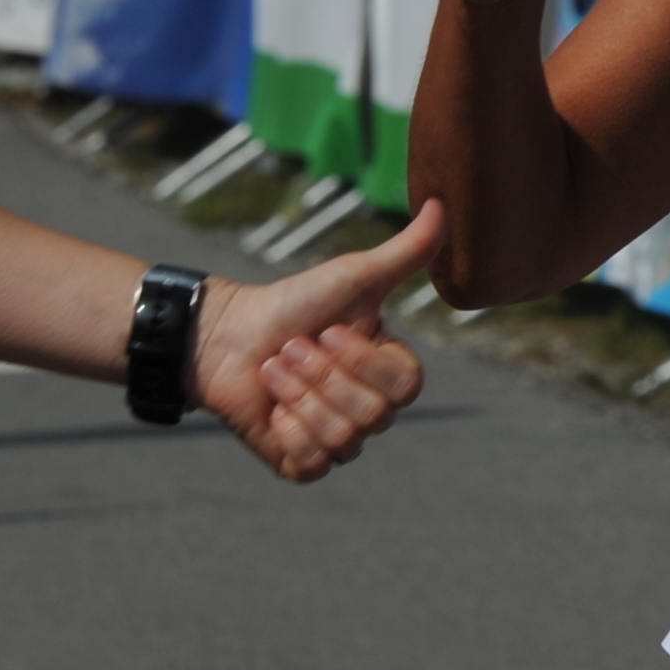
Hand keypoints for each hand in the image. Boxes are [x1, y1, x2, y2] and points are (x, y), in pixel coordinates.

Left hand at [193, 203, 443, 481]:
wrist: (227, 335)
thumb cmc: (292, 303)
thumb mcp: (352, 276)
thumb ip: (404, 252)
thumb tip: (442, 205)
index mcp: (389, 373)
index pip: (406, 386)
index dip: (363, 361)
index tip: (329, 331)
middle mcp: (370, 411)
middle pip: (374, 415)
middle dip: (321, 375)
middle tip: (291, 349)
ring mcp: (338, 441)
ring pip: (343, 437)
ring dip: (299, 396)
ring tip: (274, 371)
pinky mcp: (302, 464)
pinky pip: (313, 461)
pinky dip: (287, 429)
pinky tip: (271, 407)